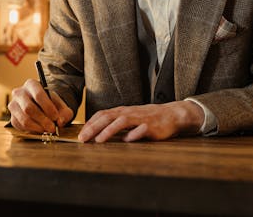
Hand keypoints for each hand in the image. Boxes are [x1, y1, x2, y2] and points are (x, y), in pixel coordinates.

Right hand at [9, 79, 73, 133]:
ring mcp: (13, 105)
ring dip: (37, 127)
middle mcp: (19, 93)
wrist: (41, 105)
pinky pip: (20, 126)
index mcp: (31, 84)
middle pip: (29, 108)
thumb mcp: (60, 104)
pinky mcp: (12, 117)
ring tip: (47, 130)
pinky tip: (40, 130)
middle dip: (43, 120)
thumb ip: (65, 112)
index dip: (48, 107)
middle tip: (52, 128)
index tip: (56, 117)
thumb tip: (61, 121)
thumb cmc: (51, 103)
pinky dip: (31, 131)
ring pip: (24, 119)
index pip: (38, 95)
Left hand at [78, 100, 204, 142]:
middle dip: (93, 127)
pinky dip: (133, 134)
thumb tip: (98, 133)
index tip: (80, 134)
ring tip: (99, 140)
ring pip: (122, 121)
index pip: (102, 114)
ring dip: (109, 130)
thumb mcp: (130, 119)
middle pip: (108, 117)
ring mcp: (140, 119)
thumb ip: (116, 124)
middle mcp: (129, 113)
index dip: (90, 123)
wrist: (172, 115)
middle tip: (82, 139)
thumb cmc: (149, 118)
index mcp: (123, 111)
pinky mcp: (152, 126)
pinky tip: (126, 140)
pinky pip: (141, 129)